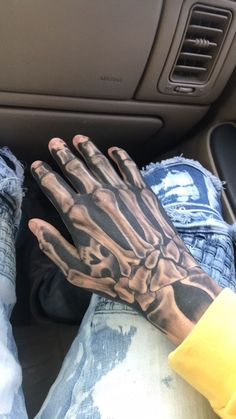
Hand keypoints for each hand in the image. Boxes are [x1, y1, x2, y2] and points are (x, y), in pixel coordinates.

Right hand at [29, 136, 221, 344]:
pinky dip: (120, 155)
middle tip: (55, 142)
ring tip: (79, 138)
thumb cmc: (117, 278)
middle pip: (75, 168)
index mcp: (78, 216)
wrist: (160, 276)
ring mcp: (122, 192)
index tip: (38, 165)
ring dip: (88, 148)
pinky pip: (129, 166)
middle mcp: (98, 197)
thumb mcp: (76, 270)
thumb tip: (35, 224)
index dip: (43, 173)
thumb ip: (53, 244)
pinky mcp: (143, 192)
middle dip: (62, 153)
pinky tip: (114, 149)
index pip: (54, 186)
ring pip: (100, 162)